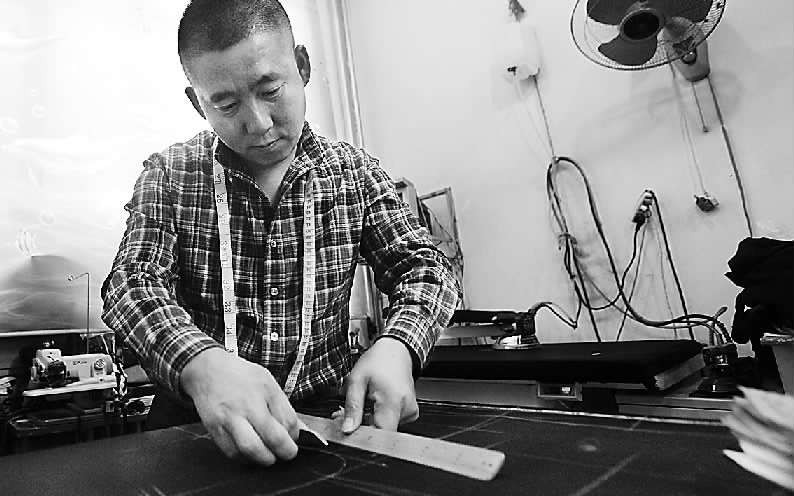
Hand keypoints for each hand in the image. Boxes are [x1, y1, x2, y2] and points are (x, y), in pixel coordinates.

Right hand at [180, 348, 298, 464]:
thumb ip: (283, 407)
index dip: (295, 436)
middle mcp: (248, 405)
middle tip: (286, 453)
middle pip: (272, 438)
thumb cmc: (240, 376)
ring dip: (264, 458)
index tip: (293, 439)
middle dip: (285, 452)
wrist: (208, 371)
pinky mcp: (215, 429)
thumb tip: (299, 430)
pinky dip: (244, 458)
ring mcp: (230, 418)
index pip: (288, 421)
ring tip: (268, 455)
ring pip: (251, 449)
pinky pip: (232, 452)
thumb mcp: (268, 383)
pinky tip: (250, 453)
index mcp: (266, 391)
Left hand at [341, 337, 417, 433]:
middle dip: (361, 426)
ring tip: (363, 404)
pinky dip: (379, 418)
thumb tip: (347, 429)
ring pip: (385, 428)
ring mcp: (410, 412)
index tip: (350, 431)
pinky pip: (391, 423)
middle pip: (381, 432)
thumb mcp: (357, 379)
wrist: (396, 350)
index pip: (380, 434)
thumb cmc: (378, 361)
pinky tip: (374, 406)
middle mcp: (406, 409)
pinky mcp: (410, 413)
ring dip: (368, 421)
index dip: (363, 436)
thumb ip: (352, 406)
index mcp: (393, 401)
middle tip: (349, 413)